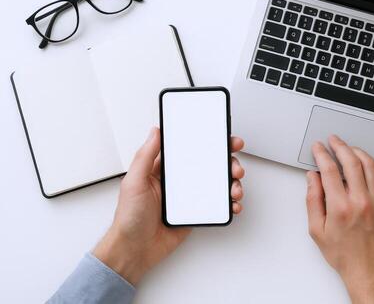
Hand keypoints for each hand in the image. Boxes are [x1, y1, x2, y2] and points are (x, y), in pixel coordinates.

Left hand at [93, 127, 244, 284]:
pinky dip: (229, 203)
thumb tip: (155, 131)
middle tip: (235, 167)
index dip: (209, 141)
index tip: (223, 138)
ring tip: (235, 189)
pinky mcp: (195, 212)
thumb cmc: (129, 218)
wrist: (134, 250)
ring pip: (217, 184)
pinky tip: (233, 204)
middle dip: (228, 162)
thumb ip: (145, 155)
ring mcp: (189, 196)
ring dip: (232, 183)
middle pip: (210, 164)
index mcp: (164, 169)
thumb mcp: (134, 182)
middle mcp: (179, 180)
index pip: (190, 149)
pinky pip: (217, 204)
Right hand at [306, 135, 373, 303]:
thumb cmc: (345, 255)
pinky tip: (365, 161)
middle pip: (351, 161)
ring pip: (369, 164)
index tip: (318, 148)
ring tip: (348, 147)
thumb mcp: (317, 231)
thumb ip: (313, 201)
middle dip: (339, 146)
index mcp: (340, 208)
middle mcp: (361, 201)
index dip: (322, 154)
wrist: (371, 270)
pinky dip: (373, 163)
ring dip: (357, 151)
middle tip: (332, 140)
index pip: (330, 170)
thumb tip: (313, 178)